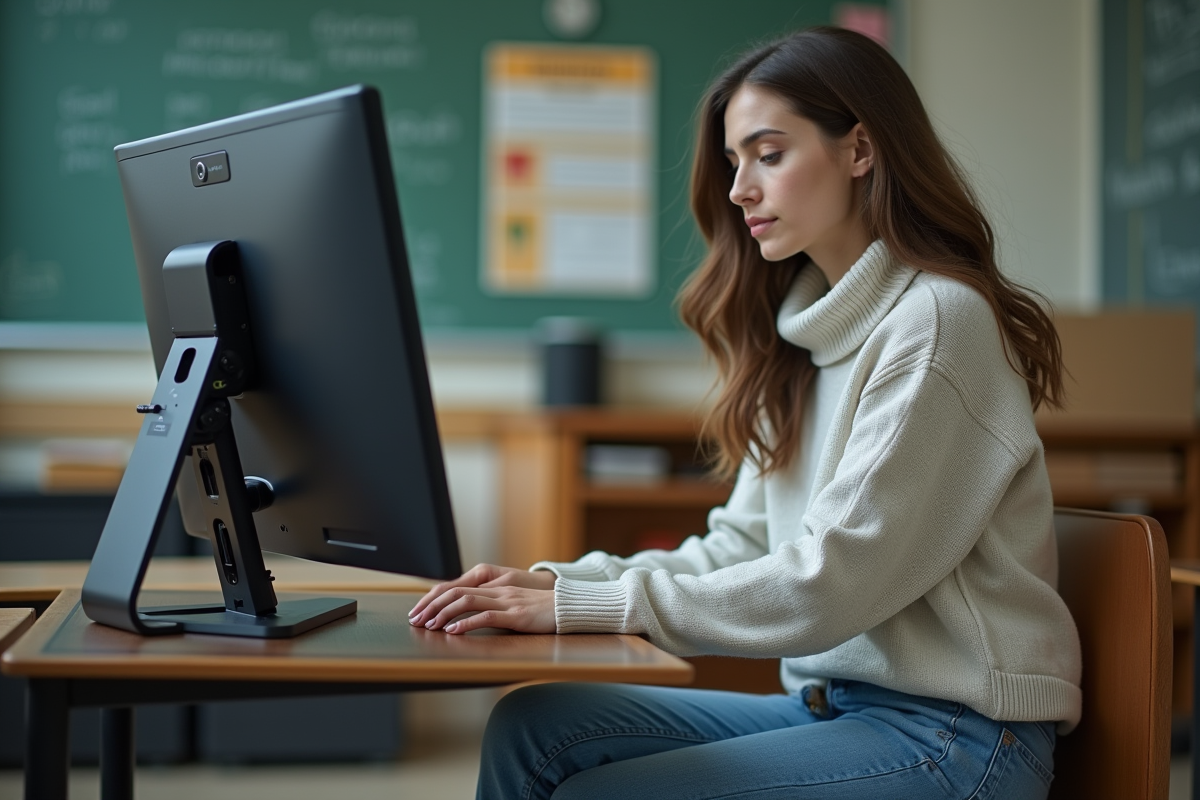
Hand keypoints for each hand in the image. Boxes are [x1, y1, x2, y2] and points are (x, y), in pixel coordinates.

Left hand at [408, 563, 556, 634]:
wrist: (569, 606)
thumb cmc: (542, 609)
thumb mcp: (513, 604)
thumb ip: (493, 606)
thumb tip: (468, 619)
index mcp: (495, 587)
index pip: (456, 587)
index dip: (435, 598)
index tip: (419, 610)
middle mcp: (497, 590)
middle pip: (456, 591)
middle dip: (432, 605)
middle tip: (415, 619)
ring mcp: (507, 601)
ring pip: (466, 602)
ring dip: (444, 614)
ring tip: (429, 625)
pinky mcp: (516, 615)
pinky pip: (486, 616)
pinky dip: (466, 624)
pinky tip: (453, 631)